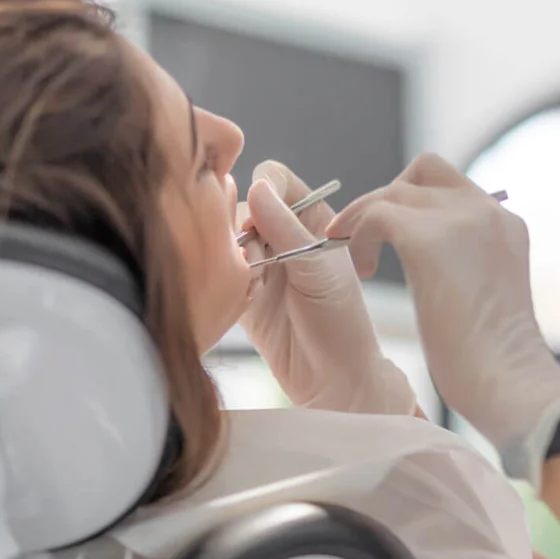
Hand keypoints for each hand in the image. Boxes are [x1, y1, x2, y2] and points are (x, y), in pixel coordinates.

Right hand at [239, 160, 416, 415]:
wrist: (331, 378)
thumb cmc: (339, 320)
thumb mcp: (319, 268)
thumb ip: (285, 227)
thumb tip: (255, 187)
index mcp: (312, 218)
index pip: (276, 179)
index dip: (263, 189)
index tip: (260, 215)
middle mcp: (284, 234)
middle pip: (244, 204)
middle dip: (244, 227)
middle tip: (255, 257)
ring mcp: (261, 262)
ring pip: (227, 236)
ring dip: (235, 255)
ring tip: (256, 283)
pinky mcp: (240, 289)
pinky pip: (220, 268)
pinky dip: (227, 279)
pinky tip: (247, 300)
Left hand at [327, 154, 559, 486]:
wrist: (510, 380)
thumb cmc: (495, 361)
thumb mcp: (487, 294)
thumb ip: (469, 264)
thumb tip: (437, 267)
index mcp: (505, 224)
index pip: (453, 186)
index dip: (416, 205)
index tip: (393, 238)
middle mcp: (487, 211)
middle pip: (424, 170)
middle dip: (388, 197)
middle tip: (368, 239)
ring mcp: (461, 219)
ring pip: (394, 190)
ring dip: (364, 217)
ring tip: (357, 259)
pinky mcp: (429, 238)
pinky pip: (377, 214)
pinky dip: (359, 235)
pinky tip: (362, 271)